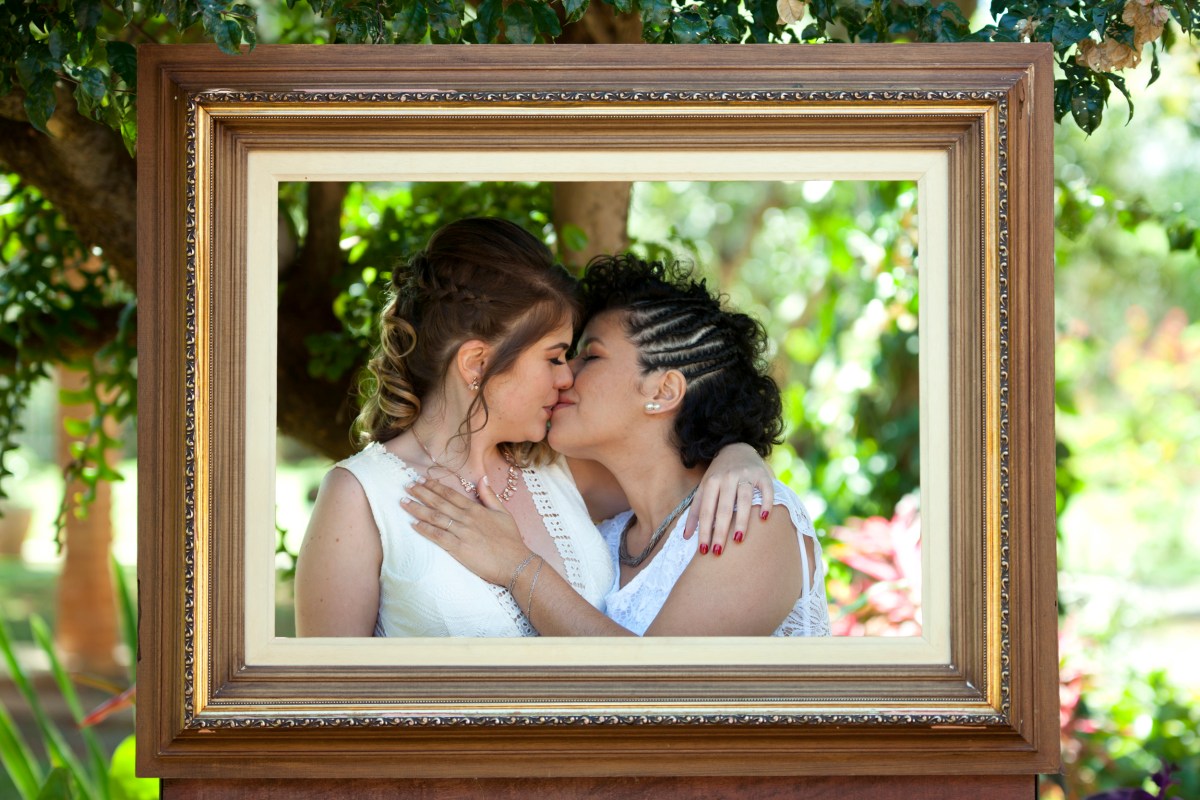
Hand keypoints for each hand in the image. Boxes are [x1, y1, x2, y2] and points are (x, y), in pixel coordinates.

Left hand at [401, 476, 533, 586]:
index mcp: (476, 509)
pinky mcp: (459, 549)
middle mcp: (467, 518)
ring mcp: (462, 533)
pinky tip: (413, 525)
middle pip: (439, 503)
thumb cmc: (511, 540)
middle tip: (407, 486)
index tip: (422, 480)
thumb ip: (490, 496)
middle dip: (421, 493)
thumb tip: (482, 478)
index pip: (451, 494)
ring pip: (435, 517)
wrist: (516, 563)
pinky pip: (438, 537)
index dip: (435, 487)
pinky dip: (425, 530)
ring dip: (418, 509)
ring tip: (404, 502)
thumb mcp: (503, 513)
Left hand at [683, 443, 773, 555]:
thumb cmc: (718, 475)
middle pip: (724, 508)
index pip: (706, 510)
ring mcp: (746, 475)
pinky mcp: (762, 474)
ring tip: (738, 539)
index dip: (704, 531)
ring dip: (741, 520)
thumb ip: (695, 511)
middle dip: (720, 531)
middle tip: (718, 551)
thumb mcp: (703, 488)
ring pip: (744, 500)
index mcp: (711, 482)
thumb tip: (686, 536)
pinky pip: (766, 490)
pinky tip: (764, 518)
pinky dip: (766, 503)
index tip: (704, 551)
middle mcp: (727, 478)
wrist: (737, 448)